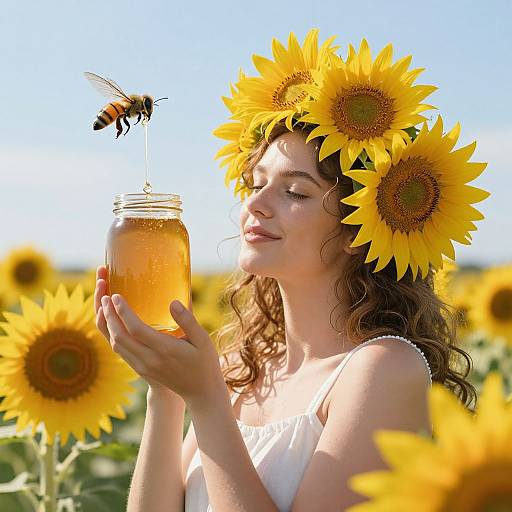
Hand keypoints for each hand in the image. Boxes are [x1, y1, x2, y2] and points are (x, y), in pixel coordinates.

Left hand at [94, 266, 224, 404]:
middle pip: (119, 336)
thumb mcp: (203, 340)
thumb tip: (173, 302)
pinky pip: (120, 351)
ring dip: (107, 325)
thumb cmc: (204, 362)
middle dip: (109, 315)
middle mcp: (150, 360)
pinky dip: (112, 335)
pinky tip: (113, 323)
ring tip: (105, 307)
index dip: (123, 311)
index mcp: (165, 350)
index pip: (136, 329)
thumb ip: (188, 320)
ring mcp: (143, 366)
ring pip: (116, 345)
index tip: (117, 295)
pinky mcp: (141, 369)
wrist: (200, 392)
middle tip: (105, 296)